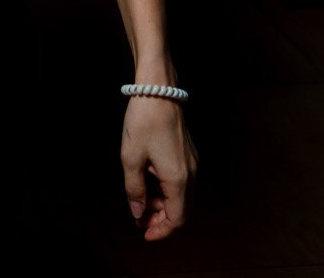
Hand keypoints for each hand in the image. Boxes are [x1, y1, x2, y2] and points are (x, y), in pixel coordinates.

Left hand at [122, 94, 195, 241]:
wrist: (158, 90)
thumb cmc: (144, 122)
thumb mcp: (131, 158)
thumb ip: (135, 189)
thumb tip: (138, 212)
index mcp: (178, 179)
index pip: (177, 219)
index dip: (161, 231)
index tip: (144, 233)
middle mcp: (191, 174)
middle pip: (180, 209)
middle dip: (159, 218)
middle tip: (138, 218)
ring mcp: (191, 163)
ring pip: (180, 195)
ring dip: (161, 203)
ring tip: (139, 199)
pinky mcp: (187, 154)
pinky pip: (179, 180)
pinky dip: (165, 188)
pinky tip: (148, 181)